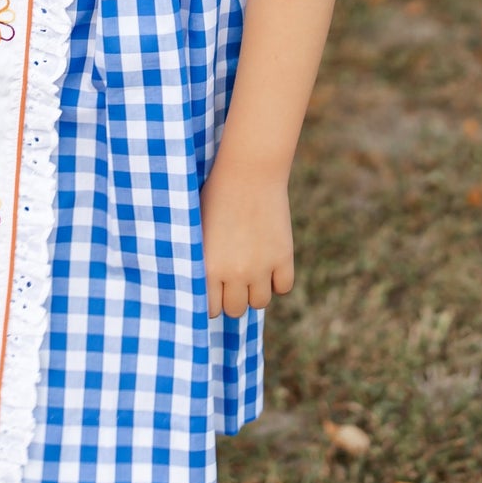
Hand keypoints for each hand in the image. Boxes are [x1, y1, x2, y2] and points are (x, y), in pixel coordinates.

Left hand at [199, 155, 294, 318]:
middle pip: (236, 310)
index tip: (214, 291)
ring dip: (255, 291)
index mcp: (208, 267)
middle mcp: (234, 273)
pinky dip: (277, 280)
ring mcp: (261, 267)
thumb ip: (200, 260)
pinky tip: (269, 263)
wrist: (247, 173)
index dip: (212, 301)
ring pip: (260, 302)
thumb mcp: (198, 230)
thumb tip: (201, 286)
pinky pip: (283, 287)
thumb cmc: (215, 196)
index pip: (210, 309)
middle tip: (232, 280)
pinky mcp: (283, 257)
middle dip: (233, 298)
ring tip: (251, 271)